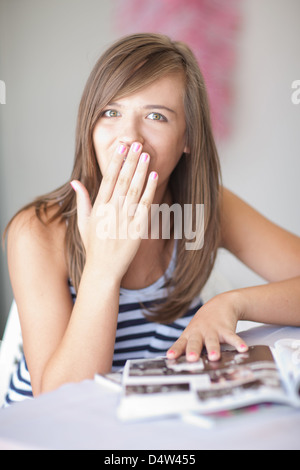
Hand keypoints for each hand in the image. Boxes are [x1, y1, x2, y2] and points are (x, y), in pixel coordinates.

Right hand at [70, 142, 157, 279]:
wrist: (103, 269)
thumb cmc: (93, 246)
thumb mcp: (83, 223)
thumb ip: (82, 200)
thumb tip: (75, 181)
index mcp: (98, 207)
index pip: (108, 179)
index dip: (115, 162)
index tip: (121, 148)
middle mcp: (111, 211)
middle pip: (122, 180)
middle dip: (130, 161)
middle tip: (137, 144)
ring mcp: (124, 219)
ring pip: (134, 189)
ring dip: (140, 171)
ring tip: (146, 155)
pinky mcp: (137, 229)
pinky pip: (145, 205)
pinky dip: (149, 190)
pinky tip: (153, 176)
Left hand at [167, 292, 247, 361]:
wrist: (220, 304)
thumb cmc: (203, 324)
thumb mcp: (192, 333)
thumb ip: (186, 347)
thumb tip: (176, 364)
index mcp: (190, 335)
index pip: (181, 344)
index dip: (175, 350)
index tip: (170, 357)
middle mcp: (200, 333)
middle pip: (195, 342)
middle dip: (193, 350)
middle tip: (191, 359)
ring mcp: (213, 330)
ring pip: (212, 341)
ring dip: (213, 349)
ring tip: (214, 357)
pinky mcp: (226, 329)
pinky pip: (232, 337)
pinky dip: (238, 343)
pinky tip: (242, 349)